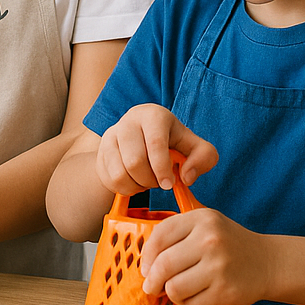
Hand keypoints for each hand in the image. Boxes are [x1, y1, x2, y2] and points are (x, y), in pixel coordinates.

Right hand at [95, 104, 217, 196]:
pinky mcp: (101, 153)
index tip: (170, 184)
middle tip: (160, 182)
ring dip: (137, 186)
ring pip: (119, 173)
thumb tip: (186, 177)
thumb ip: (203, 158)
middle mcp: (128, 122)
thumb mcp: (196, 146)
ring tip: (147, 181)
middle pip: (134, 161)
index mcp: (153, 115)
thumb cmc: (173, 142)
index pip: (155, 143)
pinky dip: (126, 188)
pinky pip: (110, 180)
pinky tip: (135, 181)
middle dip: (150, 180)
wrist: (143, 138)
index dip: (162, 168)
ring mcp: (110, 136)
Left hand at [138, 207, 271, 304]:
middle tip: (152, 286)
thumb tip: (145, 262)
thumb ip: (175, 233)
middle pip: (163, 265)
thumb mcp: (205, 224)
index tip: (146, 267)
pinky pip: (190, 304)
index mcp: (202, 219)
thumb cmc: (230, 244)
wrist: (267, 263)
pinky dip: (187, 303)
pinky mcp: (226, 292)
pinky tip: (196, 295)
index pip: (160, 236)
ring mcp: (219, 267)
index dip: (147, 256)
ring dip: (171, 293)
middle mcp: (211, 240)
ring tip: (178, 289)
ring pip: (174, 288)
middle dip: (152, 280)